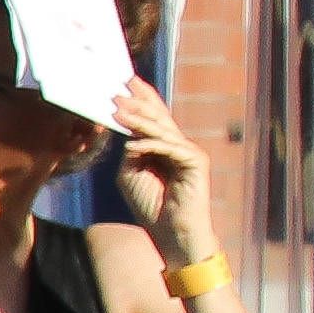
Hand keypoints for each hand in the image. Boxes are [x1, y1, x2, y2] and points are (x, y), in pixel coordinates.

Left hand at [89, 64, 204, 244]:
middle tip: (117, 89)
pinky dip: (149, 147)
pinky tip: (131, 147)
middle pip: (158, 116)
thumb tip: (127, 134)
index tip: (124, 81)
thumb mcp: (130, 173)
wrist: (170, 231)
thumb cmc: (150, 204)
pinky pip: (170, 149)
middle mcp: (177, 144)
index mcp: (162, 146)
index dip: (140, 98)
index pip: (152, 116)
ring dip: (138, 120)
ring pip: (162, 130)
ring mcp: (188, 152)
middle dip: (137, 102)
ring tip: (117, 109)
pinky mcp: (196, 162)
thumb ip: (130, 152)